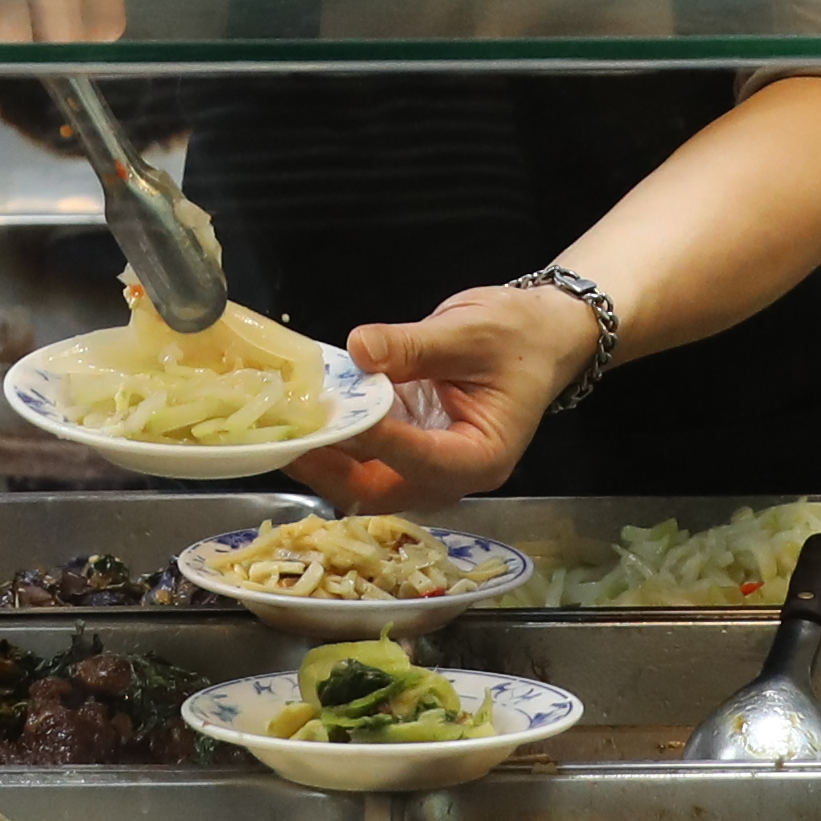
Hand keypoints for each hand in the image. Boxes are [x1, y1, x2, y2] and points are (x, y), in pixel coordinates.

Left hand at [310, 281, 596, 506]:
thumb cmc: (518, 335)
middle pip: (382, 489)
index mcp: (482, 456)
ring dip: (323, 460)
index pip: (422, 459)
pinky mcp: (407, 450)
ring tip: (281, 431)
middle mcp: (451, 476)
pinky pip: (364, 459)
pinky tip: (301, 420)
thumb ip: (412, 345)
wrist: (540, 334)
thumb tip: (359, 349)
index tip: (338, 416)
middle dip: (331, 468)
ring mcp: (425, 467)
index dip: (377, 441)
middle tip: (286, 438)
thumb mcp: (469, 331)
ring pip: (365, 482)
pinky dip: (332, 444)